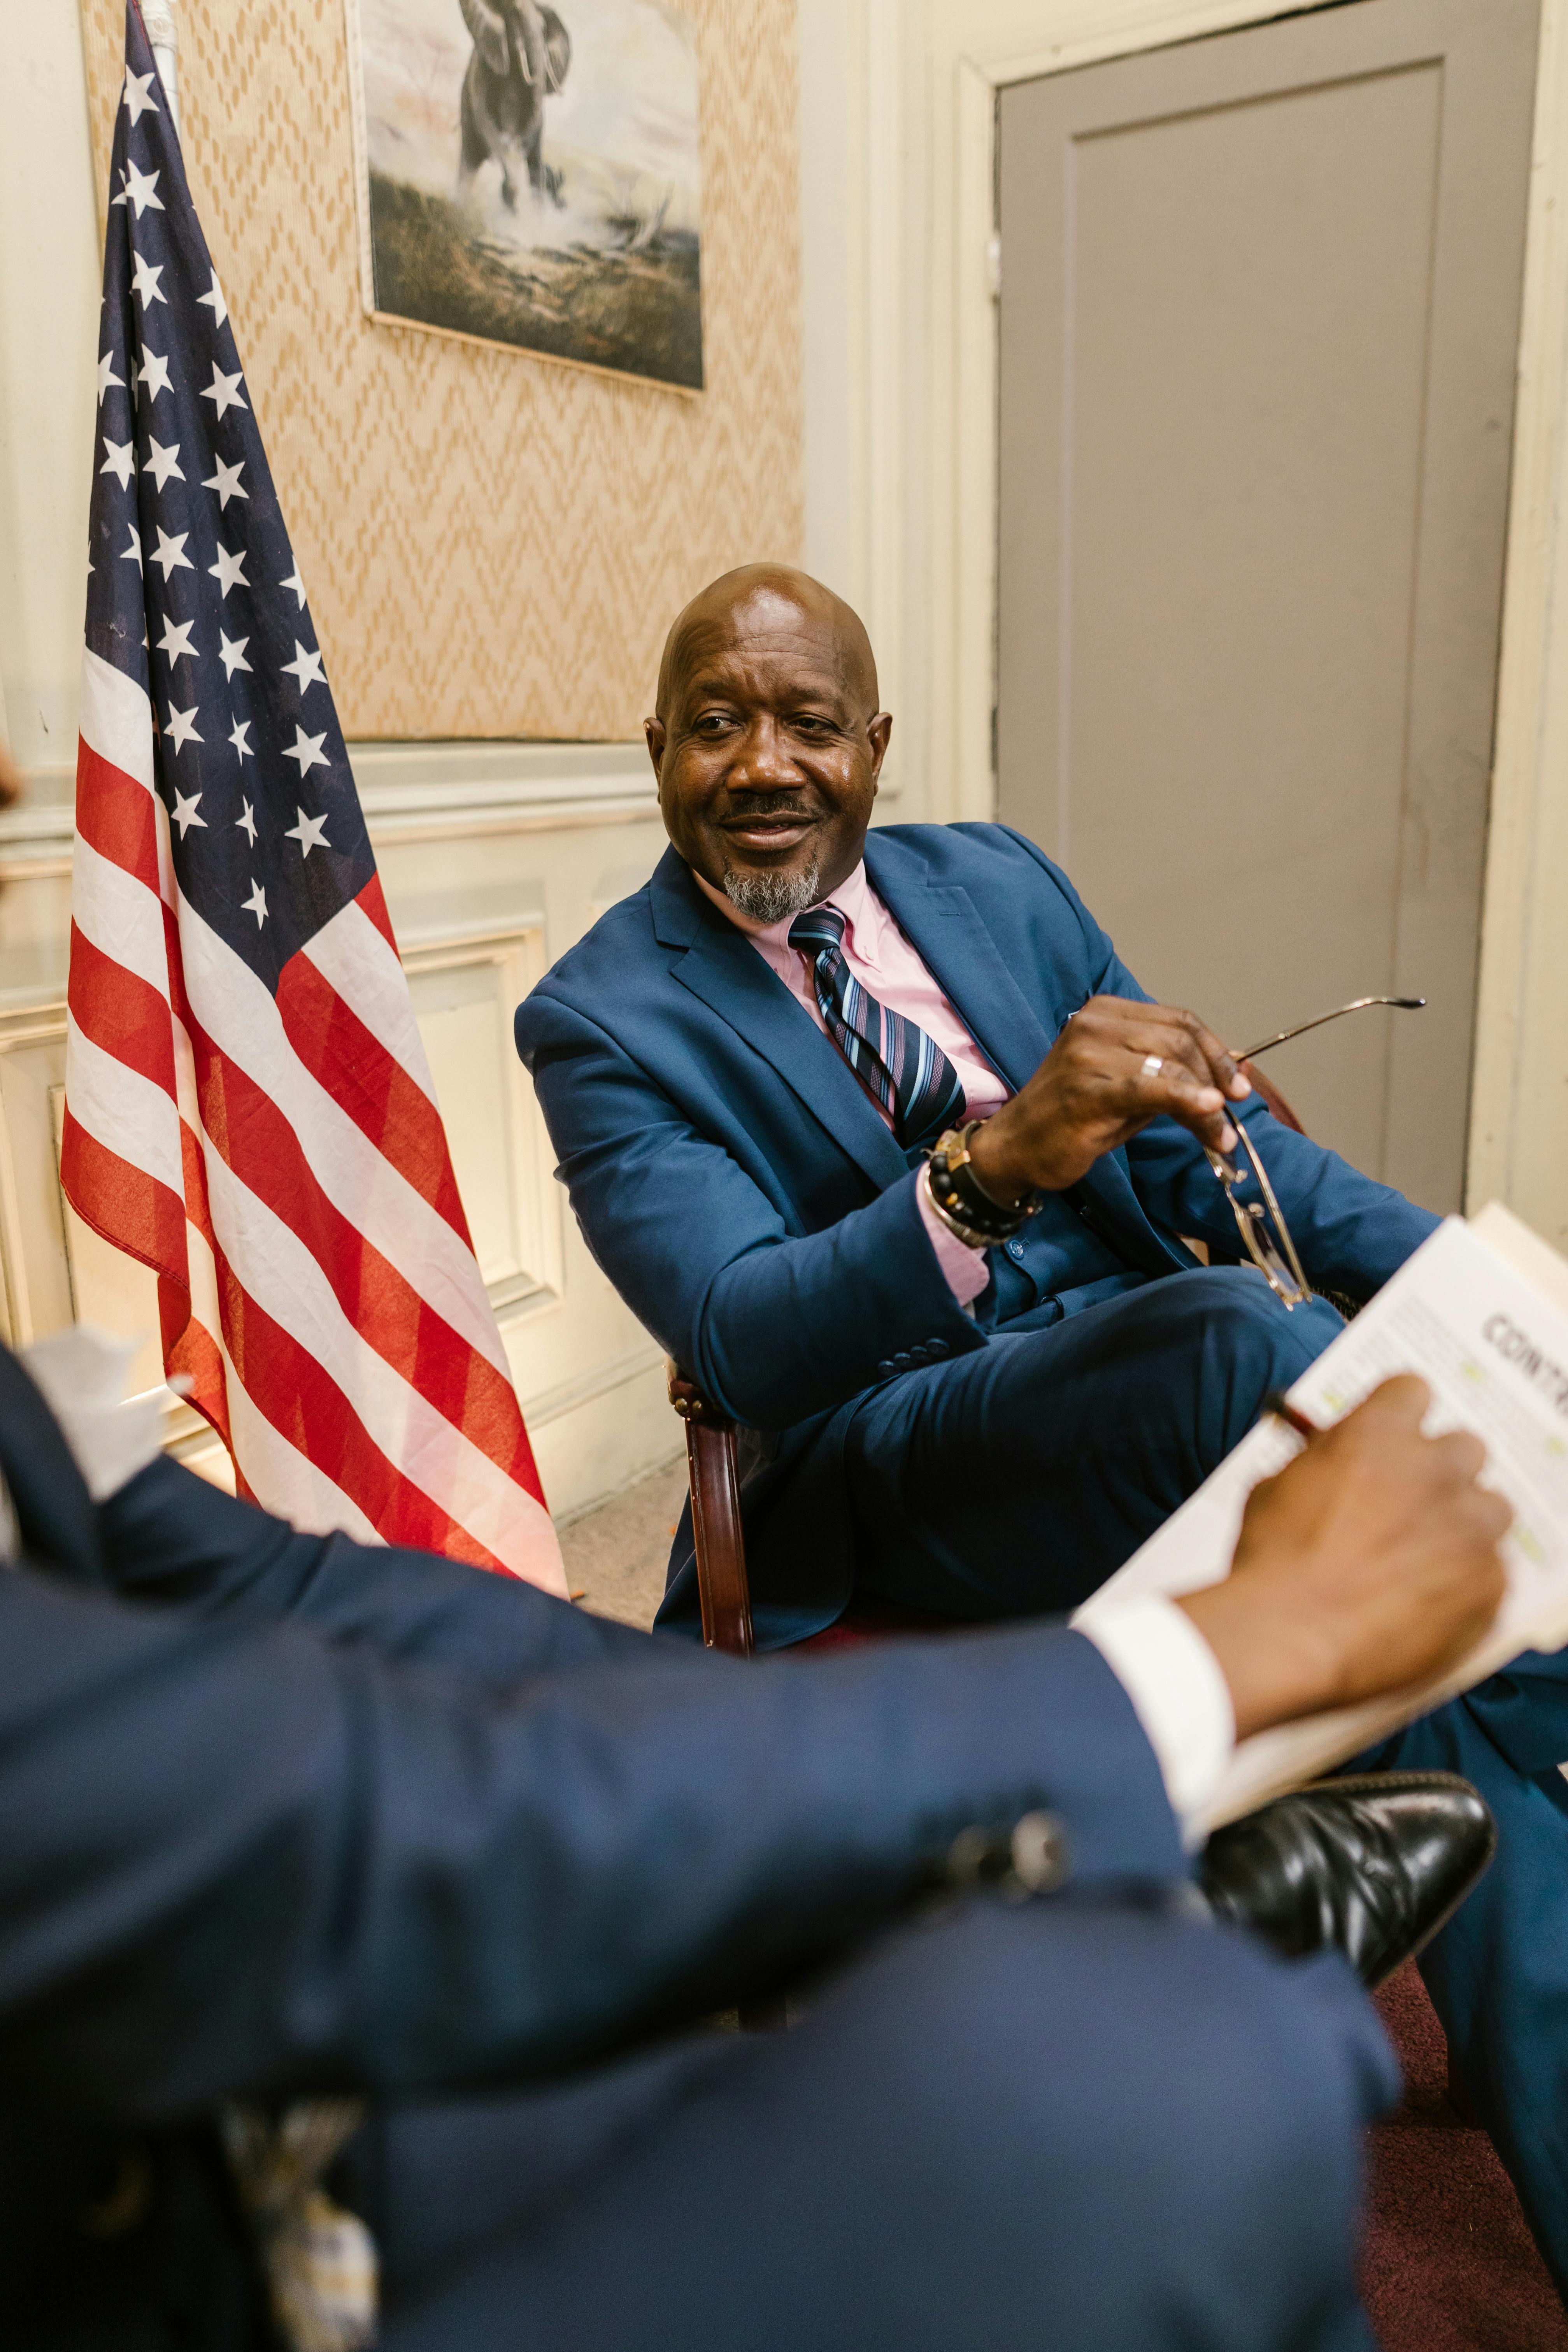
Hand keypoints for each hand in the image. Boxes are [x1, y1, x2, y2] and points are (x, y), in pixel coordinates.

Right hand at [966, 996, 1252, 1200]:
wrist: (1017, 1147)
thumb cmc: (1074, 1118)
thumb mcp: (1130, 1087)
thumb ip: (1171, 1074)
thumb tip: (1232, 1078)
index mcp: (1106, 1012)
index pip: (1179, 1021)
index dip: (1217, 1054)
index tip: (1239, 1087)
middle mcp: (1094, 1024)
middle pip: (1179, 1041)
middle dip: (1215, 1081)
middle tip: (1229, 1120)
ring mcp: (1087, 1054)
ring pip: (1170, 1064)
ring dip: (1206, 1104)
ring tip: (1220, 1138)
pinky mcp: (1085, 1089)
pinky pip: (1148, 1088)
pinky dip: (1184, 1098)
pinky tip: (1208, 1112)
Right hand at [1177, 1377, 1509, 1740]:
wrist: (1291, 1634)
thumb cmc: (1272, 1561)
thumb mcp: (1277, 1486)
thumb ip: (1320, 1461)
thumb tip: (1331, 1459)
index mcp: (1381, 1431)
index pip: (1412, 1390)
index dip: (1398, 1415)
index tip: (1390, 1438)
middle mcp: (1437, 1468)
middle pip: (1464, 1448)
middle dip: (1438, 1472)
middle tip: (1407, 1505)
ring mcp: (1471, 1527)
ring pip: (1491, 1509)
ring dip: (1463, 1526)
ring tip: (1424, 1560)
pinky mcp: (1491, 1583)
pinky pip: (1493, 1572)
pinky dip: (1466, 1585)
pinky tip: (1426, 1605)